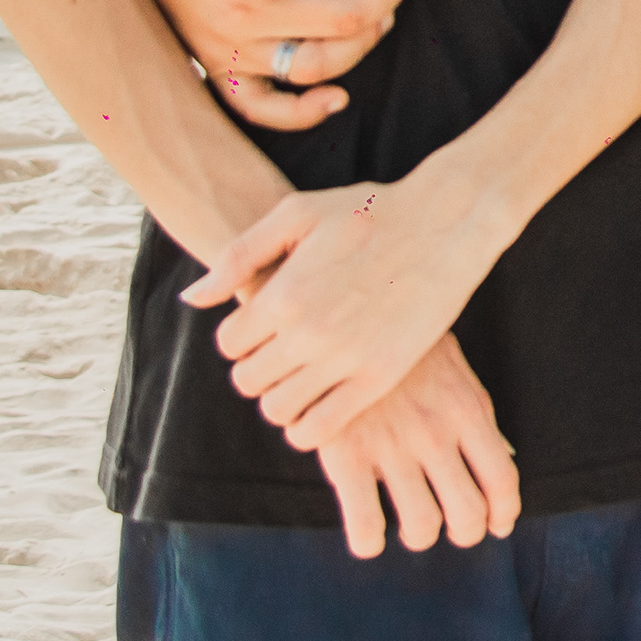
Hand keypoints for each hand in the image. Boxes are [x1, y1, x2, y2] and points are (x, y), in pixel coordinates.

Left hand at [183, 174, 506, 452]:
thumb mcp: (298, 213)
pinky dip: (308, 426)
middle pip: (248, 381)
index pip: (229, 344)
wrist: (448, 221)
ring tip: (301, 376)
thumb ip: (238, 256)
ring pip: (277, 410)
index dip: (242, 335)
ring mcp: (344, 359)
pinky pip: (319, 429)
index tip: (266, 325)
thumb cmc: (372, 211)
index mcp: (283, 294)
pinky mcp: (378, 378)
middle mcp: (308, 332)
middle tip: (284, 350)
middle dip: (259, 367)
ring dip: (280, 398)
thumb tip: (192, 299)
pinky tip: (320, 400)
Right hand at [312, 333, 520, 559]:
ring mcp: (392, 447)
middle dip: (467, 532)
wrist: (349, 316)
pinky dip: (369, 543)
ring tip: (414, 526)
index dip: (503, 513)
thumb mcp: (457, 375)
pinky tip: (369, 536)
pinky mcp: (346, 455)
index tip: (497, 525)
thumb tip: (505, 460)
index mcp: (468, 411)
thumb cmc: (409, 350)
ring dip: (420, 536)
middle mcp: (435, 434)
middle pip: (468, 513)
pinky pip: (366, 525)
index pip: (502, 480)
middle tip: (455, 530)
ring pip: (422, 527)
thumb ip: (478, 419)